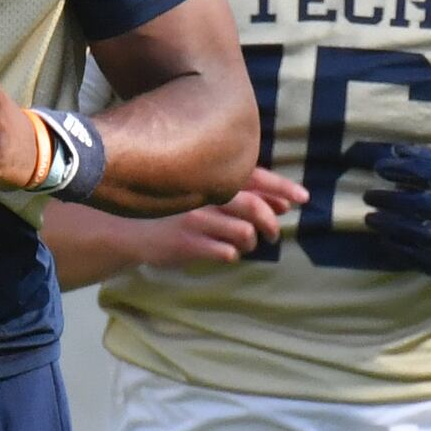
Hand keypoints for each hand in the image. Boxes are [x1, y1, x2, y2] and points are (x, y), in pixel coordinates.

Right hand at [137, 166, 304, 264]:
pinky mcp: (186, 243)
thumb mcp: (204, 195)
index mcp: (209, 177)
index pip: (255, 177)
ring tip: (241, 243)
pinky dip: (231, 254)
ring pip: (244, 233)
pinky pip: (226, 252)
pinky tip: (221, 251)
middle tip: (273, 235)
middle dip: (271, 224)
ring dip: (250, 242)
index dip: (281, 187)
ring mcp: (195, 218)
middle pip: (254, 207)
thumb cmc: (173, 210)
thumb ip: (243, 195)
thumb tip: (283, 204)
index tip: (302, 199)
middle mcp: (204, 193)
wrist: (128, 229)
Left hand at [361, 142, 430, 277]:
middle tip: (368, 196)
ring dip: (391, 226)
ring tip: (370, 218)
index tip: (379, 168)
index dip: (404, 169)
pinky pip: (424, 259)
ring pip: (422, 235)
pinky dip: (401, 249)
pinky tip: (385, 239)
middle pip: (426, 205)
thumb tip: (396, 151)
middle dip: (391, 200)